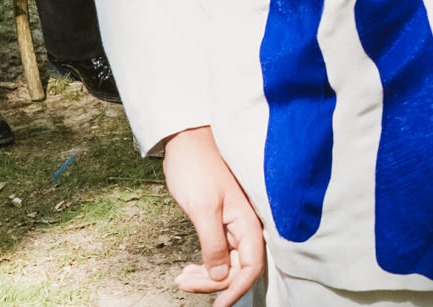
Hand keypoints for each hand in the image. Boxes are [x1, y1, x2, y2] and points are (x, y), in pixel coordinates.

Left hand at [161, 127, 266, 306]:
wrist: (186, 142)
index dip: (236, 289)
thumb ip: (213, 244)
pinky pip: (219, 253)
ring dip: (205, 276)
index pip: (251, 266)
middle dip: (212, 283)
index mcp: (247, 221)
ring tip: (180, 279)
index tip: (218, 305)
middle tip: (183, 283)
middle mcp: (245, 225)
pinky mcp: (221, 223)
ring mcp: (234, 225)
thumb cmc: (196, 168)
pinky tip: (188, 269)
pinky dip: (203, 264)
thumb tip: (218, 276)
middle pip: (237, 268)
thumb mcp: (203, 208)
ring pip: (226, 263)